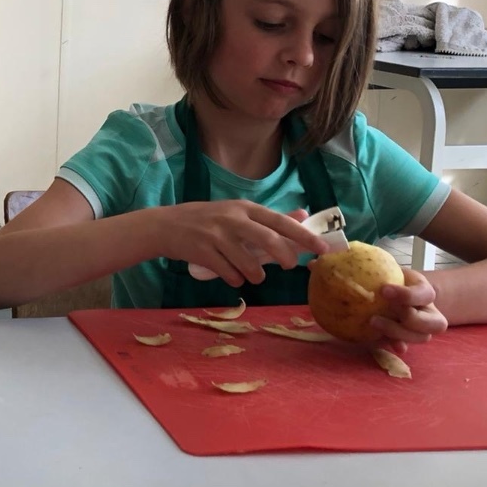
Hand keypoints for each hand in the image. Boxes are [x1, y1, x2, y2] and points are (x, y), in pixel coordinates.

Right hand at [158, 202, 331, 287]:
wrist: (164, 226)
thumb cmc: (205, 220)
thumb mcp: (236, 213)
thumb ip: (268, 218)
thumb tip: (303, 215)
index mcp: (243, 208)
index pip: (279, 221)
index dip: (303, 235)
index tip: (322, 248)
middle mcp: (231, 219)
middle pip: (267, 239)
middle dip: (284, 256)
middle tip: (290, 266)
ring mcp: (215, 236)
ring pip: (248, 262)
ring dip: (257, 275)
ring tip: (255, 276)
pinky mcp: (202, 252)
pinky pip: (229, 273)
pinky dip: (235, 278)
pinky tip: (232, 275)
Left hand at [370, 268, 446, 353]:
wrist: (392, 290)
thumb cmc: (388, 277)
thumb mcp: (387, 267)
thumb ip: (375, 263)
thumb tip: (339, 250)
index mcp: (425, 292)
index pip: (424, 294)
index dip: (407, 295)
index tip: (383, 289)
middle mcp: (429, 312)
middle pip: (434, 323)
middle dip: (411, 319)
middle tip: (383, 311)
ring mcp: (421, 329)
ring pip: (421, 337)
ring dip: (398, 333)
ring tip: (373, 322)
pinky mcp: (406, 339)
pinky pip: (406, 346)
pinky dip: (396, 346)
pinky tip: (387, 345)